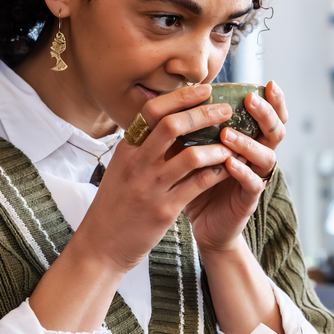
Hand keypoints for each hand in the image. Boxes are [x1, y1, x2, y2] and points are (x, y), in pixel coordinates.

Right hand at [72, 84, 234, 274]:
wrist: (101, 245)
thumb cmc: (116, 204)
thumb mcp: (123, 168)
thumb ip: (143, 145)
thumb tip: (167, 117)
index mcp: (127, 148)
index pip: (152, 110)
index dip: (181, 97)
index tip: (205, 89)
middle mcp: (137, 163)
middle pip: (173, 126)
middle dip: (204, 114)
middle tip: (226, 110)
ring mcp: (151, 187)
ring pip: (191, 156)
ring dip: (217, 147)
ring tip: (232, 143)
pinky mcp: (164, 210)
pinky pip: (198, 185)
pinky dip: (216, 173)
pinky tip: (227, 169)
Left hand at [185, 81, 288, 253]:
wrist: (204, 222)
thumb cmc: (201, 179)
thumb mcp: (198, 148)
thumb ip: (199, 126)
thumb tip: (182, 94)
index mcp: (250, 140)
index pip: (269, 116)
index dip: (274, 101)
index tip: (269, 83)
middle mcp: (259, 156)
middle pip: (276, 131)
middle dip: (266, 114)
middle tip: (251, 100)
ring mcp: (257, 178)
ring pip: (265, 157)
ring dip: (247, 142)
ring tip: (227, 134)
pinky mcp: (248, 200)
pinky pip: (252, 184)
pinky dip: (242, 172)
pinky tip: (230, 163)